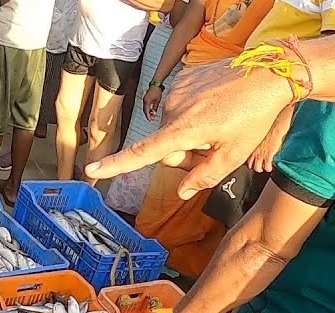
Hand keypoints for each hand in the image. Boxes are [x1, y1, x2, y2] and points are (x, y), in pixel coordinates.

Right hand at [86, 58, 294, 198]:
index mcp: (183, 130)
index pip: (143, 153)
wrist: (268, 72)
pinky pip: (180, 104)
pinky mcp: (183, 78)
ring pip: (172, 125)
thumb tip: (182, 191)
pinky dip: (194, 109)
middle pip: (165, 145)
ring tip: (218, 122)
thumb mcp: (234, 153)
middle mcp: (173, 110)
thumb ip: (205, 176)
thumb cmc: (254, 116)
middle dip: (183, 151)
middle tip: (212, 146)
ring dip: (190, 130)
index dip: (116, 164)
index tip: (92, 170)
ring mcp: (177, 91)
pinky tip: (215, 104)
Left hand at [248, 105, 294, 172]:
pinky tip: (269, 167)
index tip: (248, 159)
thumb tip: (252, 135)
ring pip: (257, 167)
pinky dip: (268, 168)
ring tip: (263, 168)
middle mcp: (253, 150)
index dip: (246, 158)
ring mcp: (260, 153)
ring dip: (260, 168)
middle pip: (249, 163)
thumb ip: (255, 135)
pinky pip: (267, 166)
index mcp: (249, 145)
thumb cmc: (268, 124)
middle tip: (256, 165)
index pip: (242, 155)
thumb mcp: (258, 131)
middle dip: (252, 165)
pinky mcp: (269, 155)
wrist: (276, 123)